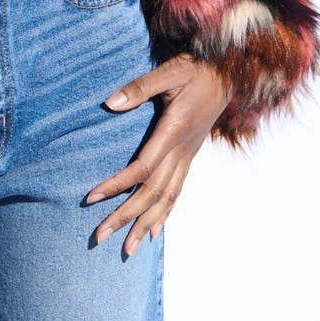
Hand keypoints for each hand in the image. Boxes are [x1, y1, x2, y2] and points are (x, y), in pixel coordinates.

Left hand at [85, 53, 232, 256]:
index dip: (116, 186)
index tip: (91, 198)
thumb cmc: (195, 69)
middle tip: (99, 237)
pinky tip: (154, 232)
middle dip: (125, 217)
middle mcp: (182, 151)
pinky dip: (164, 214)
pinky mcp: (190, 156)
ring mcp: (188, 156)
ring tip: (127, 250)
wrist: (228, 74)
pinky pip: (177, 192)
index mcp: (174, 132)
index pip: (141, 169)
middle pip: (151, 193)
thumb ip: (139, 88)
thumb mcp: (168, 72)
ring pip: (166, 199)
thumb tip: (109, 103)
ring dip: (145, 225)